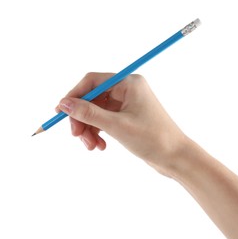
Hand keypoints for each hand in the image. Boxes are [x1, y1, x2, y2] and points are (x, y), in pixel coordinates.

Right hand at [58, 72, 186, 175]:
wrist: (175, 157)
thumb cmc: (152, 139)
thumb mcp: (117, 126)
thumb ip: (89, 113)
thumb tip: (64, 103)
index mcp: (128, 83)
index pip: (92, 81)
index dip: (74, 95)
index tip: (60, 112)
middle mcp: (127, 90)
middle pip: (93, 98)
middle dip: (83, 118)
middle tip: (76, 136)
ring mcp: (127, 104)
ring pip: (97, 111)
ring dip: (90, 128)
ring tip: (92, 147)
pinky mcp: (127, 117)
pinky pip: (105, 120)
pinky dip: (99, 132)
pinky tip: (101, 146)